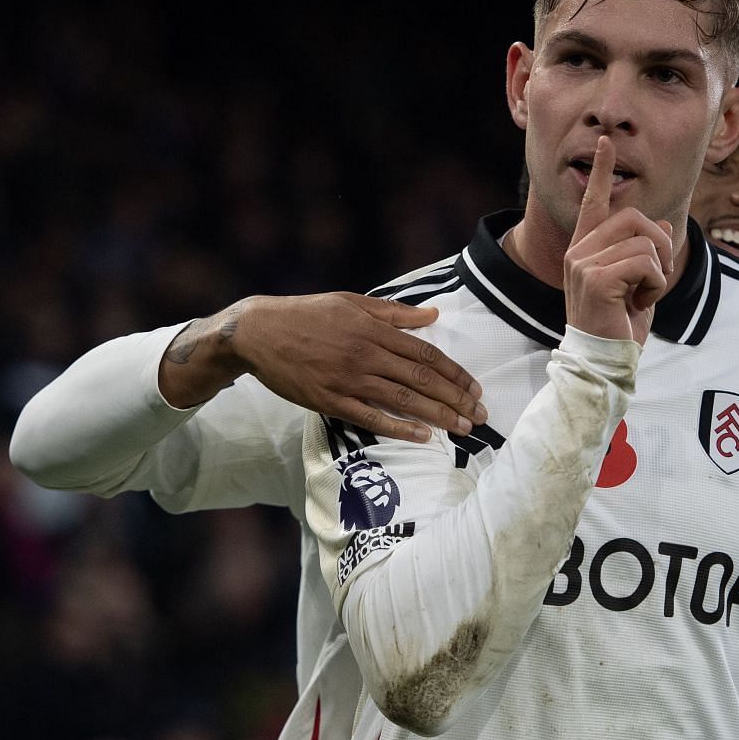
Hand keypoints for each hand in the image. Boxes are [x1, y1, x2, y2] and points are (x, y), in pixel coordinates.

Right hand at [159, 294, 485, 442]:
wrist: (259, 332)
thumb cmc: (307, 314)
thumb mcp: (352, 302)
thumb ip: (395, 312)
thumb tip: (434, 314)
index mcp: (374, 328)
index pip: (426, 354)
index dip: (455, 373)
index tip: (475, 389)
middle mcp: (366, 353)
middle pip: (421, 379)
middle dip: (455, 399)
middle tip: (479, 416)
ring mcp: (349, 379)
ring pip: (403, 399)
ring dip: (437, 415)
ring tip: (461, 428)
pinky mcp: (330, 400)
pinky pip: (371, 417)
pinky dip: (398, 427)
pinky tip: (422, 437)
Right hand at [562, 135, 671, 344]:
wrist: (605, 362)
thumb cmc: (620, 327)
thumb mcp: (640, 285)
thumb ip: (646, 253)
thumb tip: (663, 223)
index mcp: (586, 249)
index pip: (594, 202)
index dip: (602, 171)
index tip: (606, 142)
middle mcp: (579, 251)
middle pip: (633, 217)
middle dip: (660, 244)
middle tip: (657, 276)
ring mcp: (583, 263)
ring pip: (643, 240)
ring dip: (659, 269)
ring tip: (645, 294)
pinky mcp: (595, 278)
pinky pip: (644, 262)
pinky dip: (655, 283)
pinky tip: (640, 303)